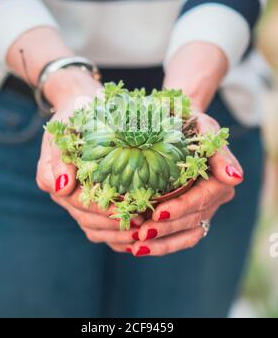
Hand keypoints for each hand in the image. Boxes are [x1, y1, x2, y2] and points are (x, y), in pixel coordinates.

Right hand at [36, 68, 143, 246]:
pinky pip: (101, 226)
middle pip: (89, 221)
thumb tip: (60, 188)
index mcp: (58, 180)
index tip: (128, 211)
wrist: (82, 104)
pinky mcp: (93, 199)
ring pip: (95, 229)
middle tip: (143, 225)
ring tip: (143, 231)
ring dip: (117, 234)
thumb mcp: (63, 130)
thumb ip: (58, 158)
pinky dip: (117, 234)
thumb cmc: (73, 116)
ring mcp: (80, 199)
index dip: (103, 212)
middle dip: (114, 227)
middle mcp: (67, 194)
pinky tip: (136, 234)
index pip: (80, 204)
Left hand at [126, 113, 242, 256]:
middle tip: (140, 233)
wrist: (179, 126)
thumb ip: (220, 153)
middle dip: (167, 229)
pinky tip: (137, 247)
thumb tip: (235, 178)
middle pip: (192, 220)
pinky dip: (160, 243)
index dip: (181, 208)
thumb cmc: (191, 124)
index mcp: (220, 181)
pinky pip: (178, 235)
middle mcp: (214, 199)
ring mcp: (202, 209)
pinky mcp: (187, 215)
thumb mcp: (206, 129)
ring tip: (137, 247)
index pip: (201, 200)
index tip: (158, 212)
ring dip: (162, 243)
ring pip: (187, 234)